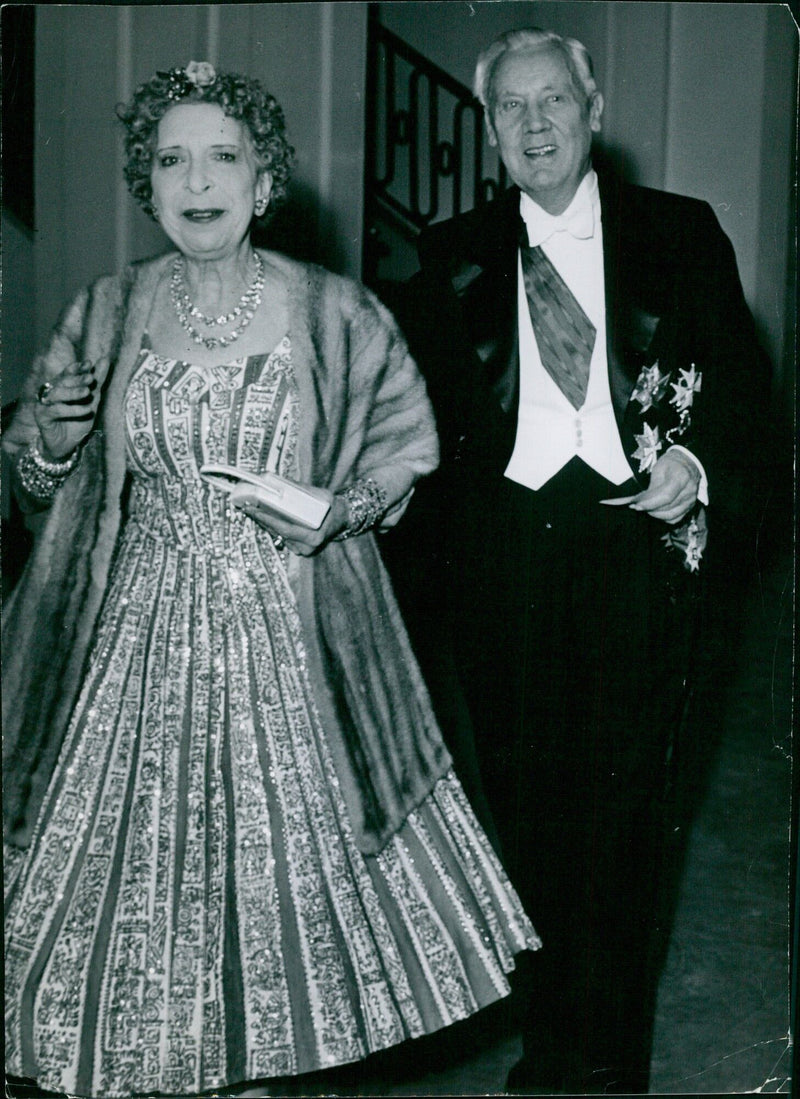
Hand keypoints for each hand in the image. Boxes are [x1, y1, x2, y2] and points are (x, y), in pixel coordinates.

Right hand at [33, 359, 102, 459]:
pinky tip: (86, 410)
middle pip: (61, 381)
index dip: (76, 368)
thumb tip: (105, 359)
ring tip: (87, 392)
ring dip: (72, 392)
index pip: (67, 373)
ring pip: (56, 393)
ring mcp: (44, 404)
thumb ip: (97, 382)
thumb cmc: (77, 422)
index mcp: (61, 387)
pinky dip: (72, 409)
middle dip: (76, 379)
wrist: (67, 446)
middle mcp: (50, 393)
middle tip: (90, 378)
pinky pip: (56, 410)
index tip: (89, 364)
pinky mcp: (41, 417)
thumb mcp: (92, 401)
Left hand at [233, 489, 348, 554]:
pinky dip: (272, 527)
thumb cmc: (332, 506)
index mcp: (314, 536)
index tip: (254, 510)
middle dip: (261, 519)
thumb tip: (279, 482)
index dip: (268, 520)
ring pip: (278, 535)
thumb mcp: (322, 495)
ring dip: (264, 523)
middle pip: (278, 533)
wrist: (341, 518)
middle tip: (247, 507)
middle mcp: (307, 547)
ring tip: (251, 509)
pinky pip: (281, 537)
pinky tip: (262, 517)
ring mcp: (302, 550)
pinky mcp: (298, 549)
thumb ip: (302, 490)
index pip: (285, 529)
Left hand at [600, 450, 699, 523]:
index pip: (665, 496)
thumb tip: (640, 501)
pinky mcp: (690, 506)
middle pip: (667, 507)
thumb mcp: (659, 469)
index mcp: (681, 477)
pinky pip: (675, 518)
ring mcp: (691, 500)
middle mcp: (689, 491)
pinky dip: (663, 517)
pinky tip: (654, 511)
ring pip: (670, 516)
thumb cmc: (671, 464)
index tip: (636, 505)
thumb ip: (652, 487)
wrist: (687, 462)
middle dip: (649, 509)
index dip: (650, 503)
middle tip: (636, 506)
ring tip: (644, 508)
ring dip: (654, 514)